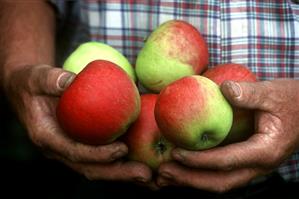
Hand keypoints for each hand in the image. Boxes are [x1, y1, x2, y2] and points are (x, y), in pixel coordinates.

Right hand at [4, 64, 151, 183]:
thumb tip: (70, 81)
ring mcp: (70, 150)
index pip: (74, 152)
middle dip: (118, 173)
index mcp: (47, 137)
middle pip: (90, 168)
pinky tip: (141, 159)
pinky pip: (101, 157)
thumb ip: (50, 80)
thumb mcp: (36, 77)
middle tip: (145, 175)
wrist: (29, 92)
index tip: (122, 150)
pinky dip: (120, 161)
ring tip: (148, 175)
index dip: (97, 155)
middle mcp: (59, 149)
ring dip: (123, 173)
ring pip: (98, 168)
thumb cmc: (33, 83)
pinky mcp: (80, 145)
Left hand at [157, 79, 298, 191]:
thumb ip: (250, 93)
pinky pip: (221, 174)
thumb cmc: (292, 100)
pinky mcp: (247, 162)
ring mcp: (253, 167)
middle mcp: (259, 166)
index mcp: (265, 151)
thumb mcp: (273, 92)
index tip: (175, 153)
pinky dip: (200, 174)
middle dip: (189, 180)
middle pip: (220, 182)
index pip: (226, 161)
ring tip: (166, 177)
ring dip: (192, 182)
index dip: (199, 160)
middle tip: (162, 174)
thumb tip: (223, 89)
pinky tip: (183, 168)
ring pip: (220, 183)